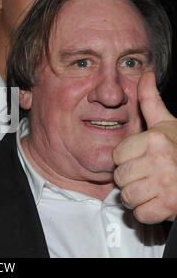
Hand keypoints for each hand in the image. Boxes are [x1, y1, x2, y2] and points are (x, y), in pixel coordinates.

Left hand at [113, 71, 176, 223]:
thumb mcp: (168, 124)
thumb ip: (150, 101)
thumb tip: (145, 73)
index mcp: (155, 140)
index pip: (117, 156)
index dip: (127, 159)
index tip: (142, 158)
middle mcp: (160, 161)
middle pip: (120, 177)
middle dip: (131, 179)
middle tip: (148, 175)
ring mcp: (166, 185)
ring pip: (127, 196)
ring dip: (138, 196)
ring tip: (153, 188)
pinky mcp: (169, 206)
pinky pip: (140, 213)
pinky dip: (148, 212)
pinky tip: (159, 201)